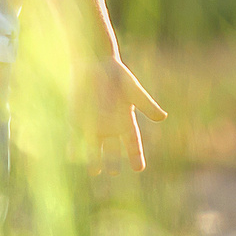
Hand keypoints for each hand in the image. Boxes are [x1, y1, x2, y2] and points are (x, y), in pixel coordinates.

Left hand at [85, 55, 167, 171]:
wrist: (94, 63)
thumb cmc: (117, 75)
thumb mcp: (133, 90)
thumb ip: (146, 104)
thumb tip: (163, 117)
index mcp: (125, 121)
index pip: (132, 144)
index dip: (136, 156)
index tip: (139, 168)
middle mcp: (110, 127)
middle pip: (113, 150)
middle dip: (112, 161)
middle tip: (113, 173)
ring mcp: (92, 125)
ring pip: (94, 147)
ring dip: (93, 158)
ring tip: (94, 171)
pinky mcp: (77, 120)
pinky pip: (75, 137)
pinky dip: (74, 145)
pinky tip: (72, 155)